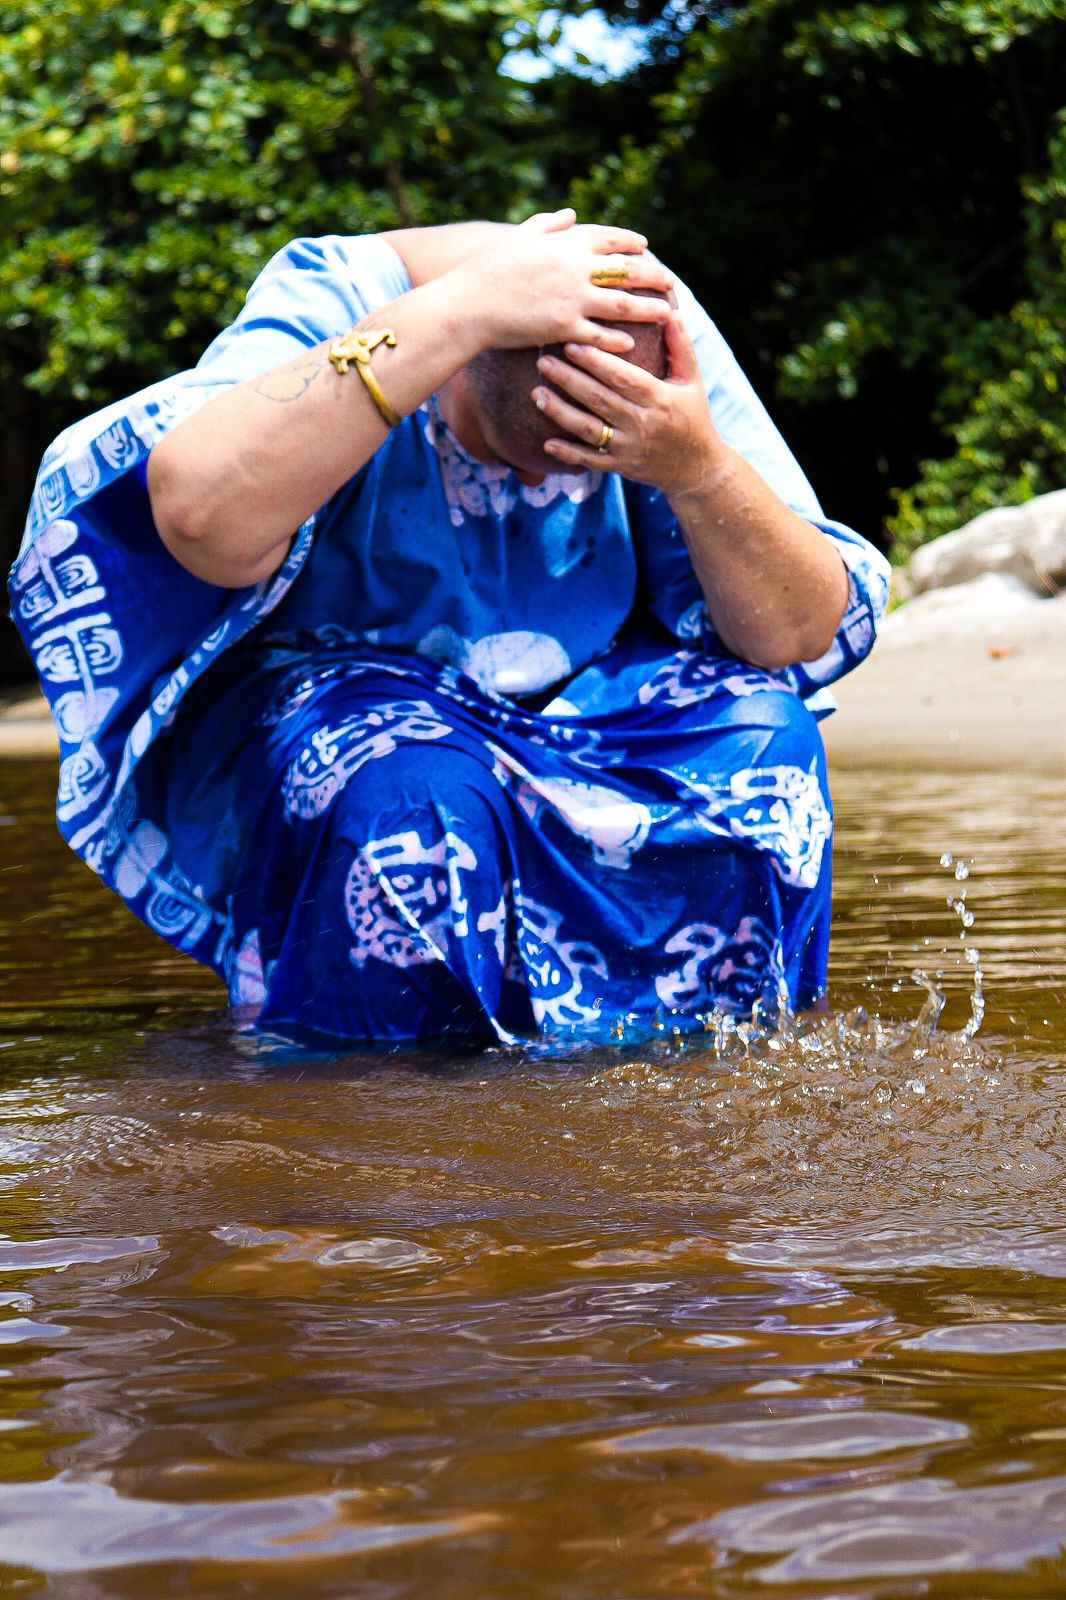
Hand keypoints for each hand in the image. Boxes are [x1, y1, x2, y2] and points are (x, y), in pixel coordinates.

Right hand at [453, 208, 674, 355]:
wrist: (469, 304)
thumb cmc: (488, 269)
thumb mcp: (520, 236)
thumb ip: (549, 223)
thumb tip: (571, 213)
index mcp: (567, 242)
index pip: (609, 238)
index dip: (630, 242)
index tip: (645, 246)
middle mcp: (576, 268)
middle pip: (627, 270)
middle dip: (652, 275)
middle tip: (670, 282)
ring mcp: (573, 299)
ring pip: (622, 304)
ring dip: (648, 308)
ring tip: (667, 311)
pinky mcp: (565, 328)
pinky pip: (600, 335)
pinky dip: (618, 339)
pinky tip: (632, 343)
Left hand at [531, 312, 724, 498]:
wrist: (696, 468)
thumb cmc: (693, 416)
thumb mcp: (692, 381)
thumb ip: (681, 347)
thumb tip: (672, 312)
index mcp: (659, 399)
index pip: (622, 377)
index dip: (596, 361)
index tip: (572, 344)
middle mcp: (642, 423)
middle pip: (599, 399)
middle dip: (569, 380)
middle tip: (544, 361)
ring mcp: (629, 448)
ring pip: (589, 429)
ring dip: (560, 412)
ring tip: (537, 394)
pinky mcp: (621, 467)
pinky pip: (590, 460)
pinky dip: (569, 453)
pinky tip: (547, 443)